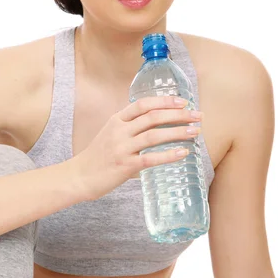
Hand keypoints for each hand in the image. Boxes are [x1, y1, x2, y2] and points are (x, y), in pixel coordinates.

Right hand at [72, 95, 202, 200]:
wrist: (79, 176)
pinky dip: (169, 154)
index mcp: (117, 120)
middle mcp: (119, 130)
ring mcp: (122, 148)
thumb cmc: (98, 157)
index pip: (143, 104)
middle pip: (153, 116)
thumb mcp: (110, 134)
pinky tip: (183, 153)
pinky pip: (151, 158)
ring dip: (178, 132)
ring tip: (195, 132)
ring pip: (155, 135)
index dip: (165, 101)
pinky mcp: (125, 165)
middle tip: (198, 116)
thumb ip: (130, 128)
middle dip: (179, 114)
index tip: (183, 101)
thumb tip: (156, 126)